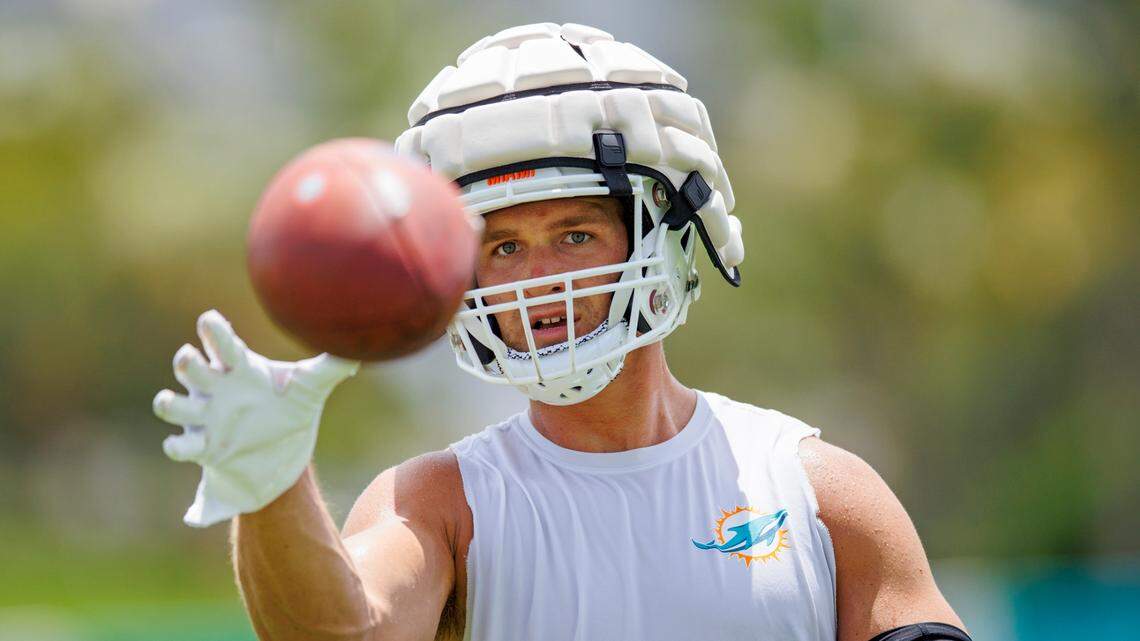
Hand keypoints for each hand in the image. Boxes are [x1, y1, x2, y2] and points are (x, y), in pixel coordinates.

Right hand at [153, 310, 358, 526]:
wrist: (280, 453)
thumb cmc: (288, 409)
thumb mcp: (310, 387)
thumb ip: (331, 367)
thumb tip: (360, 353)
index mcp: (238, 368)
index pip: (221, 342)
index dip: (213, 330)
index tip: (210, 319)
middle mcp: (214, 388)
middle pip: (188, 367)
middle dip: (185, 361)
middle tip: (190, 358)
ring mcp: (204, 417)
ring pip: (171, 405)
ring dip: (169, 404)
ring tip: (171, 402)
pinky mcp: (201, 447)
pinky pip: (179, 446)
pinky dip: (178, 448)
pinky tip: (186, 448)